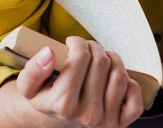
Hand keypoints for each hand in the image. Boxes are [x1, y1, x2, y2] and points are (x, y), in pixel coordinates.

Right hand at [14, 36, 143, 126]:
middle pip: (101, 62)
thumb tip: (49, 52)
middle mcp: (87, 115)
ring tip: (99, 59)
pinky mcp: (120, 124)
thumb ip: (33, 69)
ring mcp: (106, 121)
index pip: (80, 57)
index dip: (77, 42)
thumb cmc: (44, 98)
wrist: (56, 120)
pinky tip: (113, 78)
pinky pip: (134, 95)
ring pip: (120, 75)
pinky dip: (129, 82)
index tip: (71, 42)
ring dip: (112, 58)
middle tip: (85, 49)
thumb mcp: (28, 86)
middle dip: (93, 47)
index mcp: (63, 104)